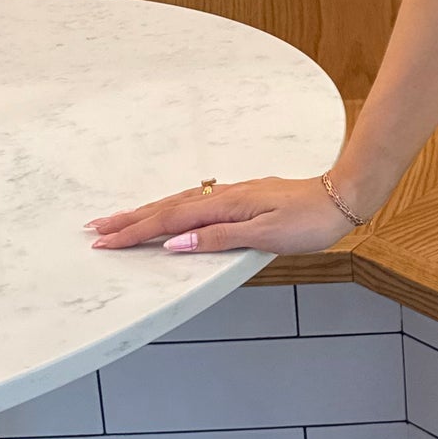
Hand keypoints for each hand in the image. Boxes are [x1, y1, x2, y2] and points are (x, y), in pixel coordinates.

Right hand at [85, 174, 359, 255]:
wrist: (342, 197)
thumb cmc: (309, 221)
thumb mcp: (265, 235)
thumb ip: (219, 239)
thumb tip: (175, 243)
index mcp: (225, 206)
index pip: (170, 220)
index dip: (136, 232)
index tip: (104, 242)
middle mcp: (224, 196)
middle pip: (167, 207)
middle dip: (130, 219)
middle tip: (95, 229)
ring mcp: (233, 195)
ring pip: (180, 202)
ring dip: (147, 212)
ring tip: (120, 220)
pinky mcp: (243, 198)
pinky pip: (196, 201)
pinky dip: (173, 207)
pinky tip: (170, 211)